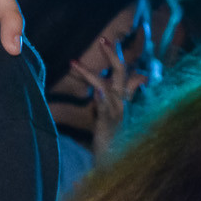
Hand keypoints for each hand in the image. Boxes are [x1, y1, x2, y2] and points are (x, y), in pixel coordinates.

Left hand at [70, 36, 149, 158]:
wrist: (115, 163)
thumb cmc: (111, 138)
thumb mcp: (108, 114)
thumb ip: (106, 98)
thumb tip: (102, 85)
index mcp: (122, 99)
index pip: (126, 73)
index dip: (117, 56)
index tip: (105, 38)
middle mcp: (122, 103)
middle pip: (122, 74)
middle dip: (113, 55)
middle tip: (104, 37)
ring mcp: (117, 114)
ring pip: (108, 88)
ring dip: (90, 74)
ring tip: (73, 62)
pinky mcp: (109, 125)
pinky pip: (107, 110)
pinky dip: (103, 99)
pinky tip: (97, 92)